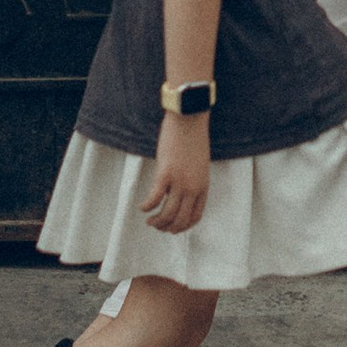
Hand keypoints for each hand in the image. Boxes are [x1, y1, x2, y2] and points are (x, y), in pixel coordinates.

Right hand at [140, 110, 209, 232]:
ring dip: (157, 222)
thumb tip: (177, 193)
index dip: (182, 226)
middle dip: (168, 227)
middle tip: (158, 225)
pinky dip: (147, 206)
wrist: (190, 118)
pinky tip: (142, 207)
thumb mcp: (199, 163)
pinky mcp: (165, 173)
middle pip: (180, 219)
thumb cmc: (193, 136)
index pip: (195, 216)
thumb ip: (192, 179)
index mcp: (203, 185)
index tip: (173, 227)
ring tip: (150, 221)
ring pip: (168, 214)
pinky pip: (154, 198)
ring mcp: (180, 182)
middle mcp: (193, 187)